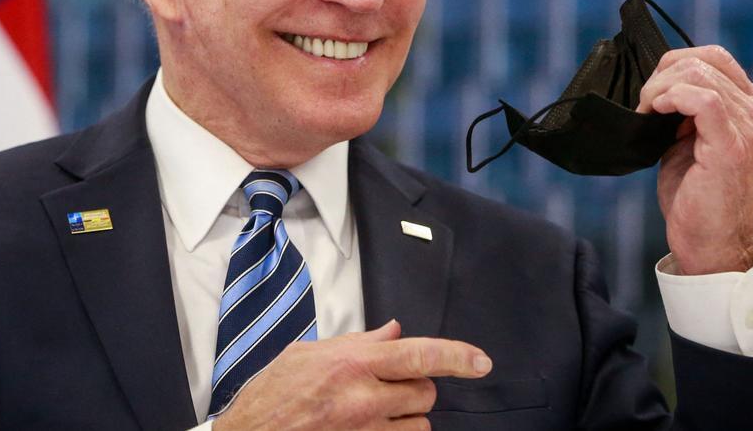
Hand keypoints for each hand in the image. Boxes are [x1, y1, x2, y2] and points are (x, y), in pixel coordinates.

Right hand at [213, 319, 491, 429]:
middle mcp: (363, 399)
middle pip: (425, 393)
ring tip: (372, 413)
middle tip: (385, 387)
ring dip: (405, 418)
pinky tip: (369, 428)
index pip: (420, 354)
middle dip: (414, 389)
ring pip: (417, 426)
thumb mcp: (307, 354)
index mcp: (352, 364)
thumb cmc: (271, 397)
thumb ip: (357, 342)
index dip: (458, 357)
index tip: (481, 361)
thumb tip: (394, 332)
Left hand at [636, 45, 752, 274]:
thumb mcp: (692, 141)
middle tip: (645, 104)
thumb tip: (660, 83)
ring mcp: (750, 127)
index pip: (716, 58)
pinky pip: (704, 99)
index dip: (676, 64)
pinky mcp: (733, 145)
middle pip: (706, 60)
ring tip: (647, 112)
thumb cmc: (696, 196)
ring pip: (700, 74)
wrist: (710, 243)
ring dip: (660, 88)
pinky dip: (673, 97)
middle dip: (663, 74)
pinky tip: (657, 112)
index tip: (653, 92)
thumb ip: (688, 110)